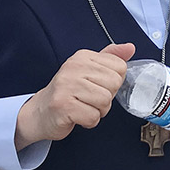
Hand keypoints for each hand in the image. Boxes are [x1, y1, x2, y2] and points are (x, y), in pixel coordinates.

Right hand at [15, 42, 134, 149]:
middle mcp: (73, 67)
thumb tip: (130, 47)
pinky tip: (77, 116)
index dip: (112, 83)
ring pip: (105, 101)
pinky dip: (89, 121)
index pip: (120, 67)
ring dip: (98, 111)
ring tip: (83, 107)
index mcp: (82, 57)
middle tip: (88, 99)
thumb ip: (110, 58)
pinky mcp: (63, 106)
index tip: (96, 86)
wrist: (40, 113)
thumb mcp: (89, 70)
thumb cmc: (68, 93)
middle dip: (106, 98)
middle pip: (114, 84)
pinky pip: (93, 117)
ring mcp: (66, 86)